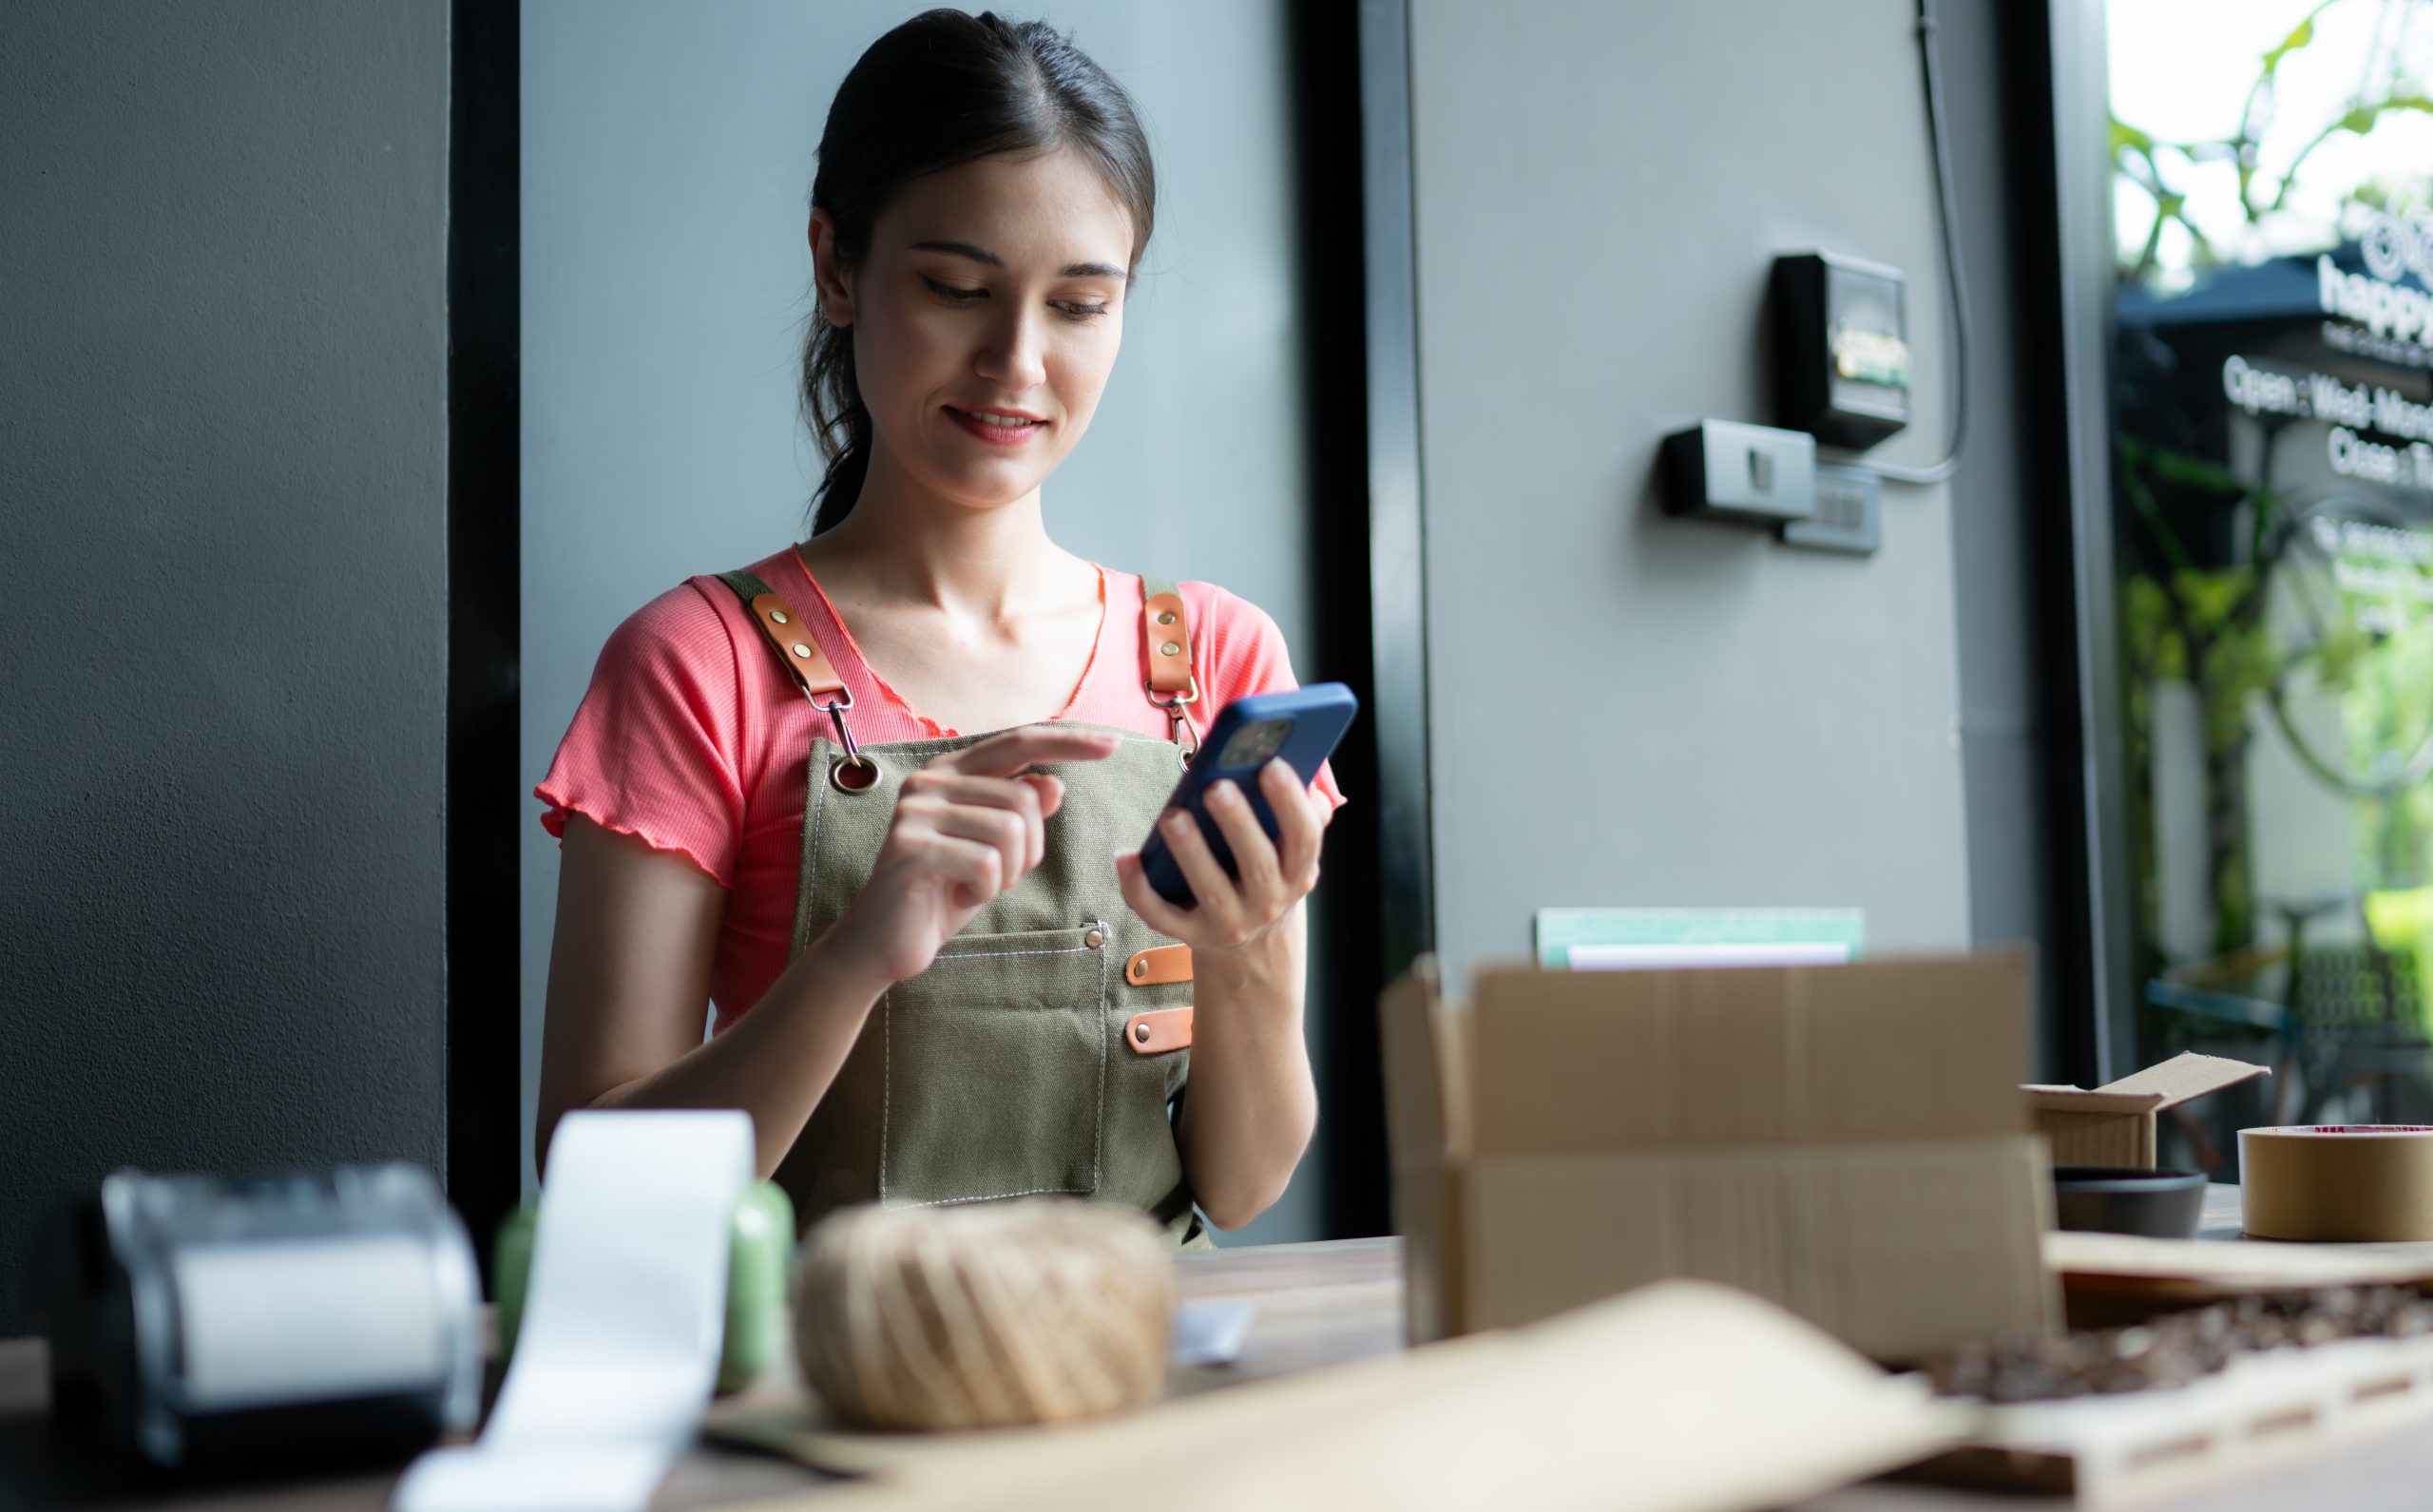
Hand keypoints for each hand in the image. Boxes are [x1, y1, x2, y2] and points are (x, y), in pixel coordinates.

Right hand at [822, 725, 1119, 986]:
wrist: (884, 942)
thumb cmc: (943, 892)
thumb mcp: (995, 853)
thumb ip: (1020, 816)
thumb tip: (1055, 784)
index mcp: (951, 772)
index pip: (1018, 743)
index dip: (1068, 742)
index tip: (1114, 743)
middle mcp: (930, 780)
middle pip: (1023, 798)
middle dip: (1029, 849)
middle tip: (996, 878)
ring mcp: (916, 810)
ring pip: (1010, 830)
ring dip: (1007, 873)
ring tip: (973, 887)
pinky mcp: (910, 846)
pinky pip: (986, 864)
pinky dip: (985, 891)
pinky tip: (957, 897)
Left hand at [1114, 759, 1332, 956]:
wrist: (1252, 945)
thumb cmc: (1265, 873)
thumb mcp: (1291, 851)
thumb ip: (1301, 812)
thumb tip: (1299, 768)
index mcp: (1297, 872)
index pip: (1304, 838)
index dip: (1291, 802)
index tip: (1272, 765)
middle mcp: (1269, 902)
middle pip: (1257, 864)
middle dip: (1237, 823)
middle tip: (1216, 787)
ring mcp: (1230, 923)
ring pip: (1210, 890)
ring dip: (1191, 851)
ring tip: (1173, 815)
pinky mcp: (1191, 934)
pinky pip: (1161, 915)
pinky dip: (1139, 889)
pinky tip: (1125, 855)